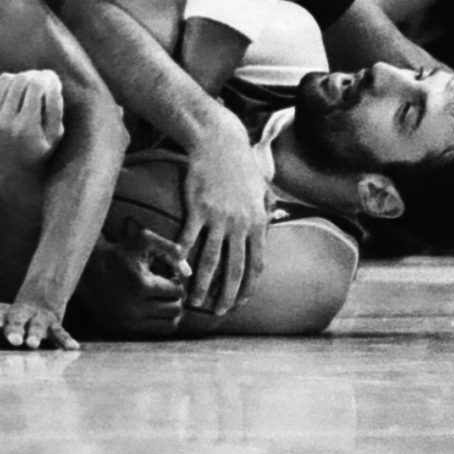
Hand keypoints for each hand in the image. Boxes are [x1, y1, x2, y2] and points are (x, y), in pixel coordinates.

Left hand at [0, 69, 64, 185]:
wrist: (13, 176)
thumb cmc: (40, 153)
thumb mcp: (56, 134)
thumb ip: (56, 106)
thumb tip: (52, 79)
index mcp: (25, 127)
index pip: (35, 85)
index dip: (46, 77)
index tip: (52, 78)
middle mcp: (2, 123)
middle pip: (18, 79)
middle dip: (32, 76)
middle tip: (39, 82)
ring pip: (2, 81)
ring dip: (16, 80)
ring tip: (25, 90)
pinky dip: (1, 91)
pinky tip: (9, 101)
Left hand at [0, 295, 78, 351]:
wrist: (38, 303)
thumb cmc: (5, 324)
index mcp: (1, 313)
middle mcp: (19, 313)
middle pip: (15, 318)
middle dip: (12, 329)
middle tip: (10, 341)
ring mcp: (38, 318)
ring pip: (37, 324)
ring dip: (35, 333)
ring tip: (33, 345)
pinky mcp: (54, 325)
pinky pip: (60, 332)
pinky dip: (65, 340)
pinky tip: (72, 349)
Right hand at [76, 228, 188, 337]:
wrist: (89, 268)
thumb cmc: (121, 250)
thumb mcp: (145, 240)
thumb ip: (170, 250)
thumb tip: (189, 272)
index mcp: (142, 285)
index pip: (177, 292)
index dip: (178, 282)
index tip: (170, 275)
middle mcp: (134, 308)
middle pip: (175, 310)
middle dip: (176, 298)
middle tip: (169, 287)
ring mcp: (127, 322)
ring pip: (167, 326)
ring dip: (170, 312)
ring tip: (163, 299)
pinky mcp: (122, 330)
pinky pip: (152, 332)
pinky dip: (157, 321)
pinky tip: (151, 306)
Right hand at [180, 110, 268, 317]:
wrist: (219, 141)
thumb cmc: (241, 164)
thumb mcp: (262, 187)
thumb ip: (267, 208)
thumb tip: (276, 220)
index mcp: (257, 221)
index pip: (256, 264)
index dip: (249, 287)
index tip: (241, 302)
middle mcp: (239, 223)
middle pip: (234, 268)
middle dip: (227, 295)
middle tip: (219, 313)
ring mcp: (218, 216)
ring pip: (210, 260)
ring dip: (203, 285)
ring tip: (195, 302)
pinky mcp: (197, 208)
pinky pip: (188, 239)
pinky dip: (182, 258)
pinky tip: (177, 272)